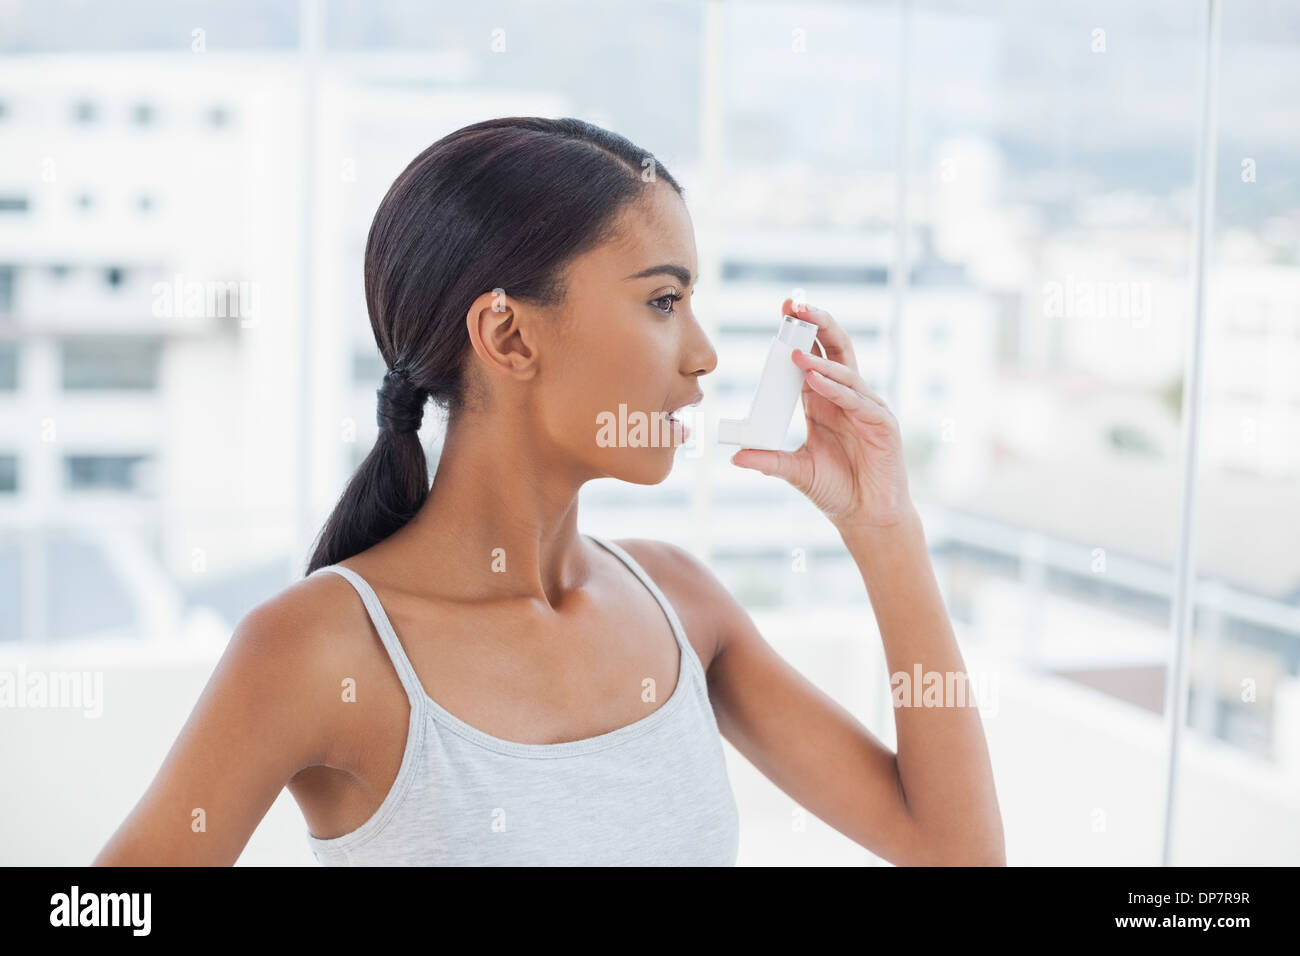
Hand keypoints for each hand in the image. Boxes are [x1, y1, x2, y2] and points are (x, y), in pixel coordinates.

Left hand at [730, 298, 912, 530]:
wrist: (867, 517)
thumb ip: (768, 460)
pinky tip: (817, 380)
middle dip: (818, 325)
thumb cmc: (836, 490)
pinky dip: (837, 389)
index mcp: (824, 401)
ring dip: (821, 361)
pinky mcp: (882, 425)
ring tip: (797, 353)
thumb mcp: (795, 471)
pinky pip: (859, 401)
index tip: (784, 311)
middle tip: (797, 306)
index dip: (801, 334)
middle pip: (836, 350)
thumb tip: (734, 455)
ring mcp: (867, 409)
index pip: (813, 357)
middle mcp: (846, 398)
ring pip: (846, 373)